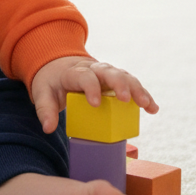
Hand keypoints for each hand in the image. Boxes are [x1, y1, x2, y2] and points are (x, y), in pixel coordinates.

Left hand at [30, 56, 157, 134]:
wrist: (59, 66)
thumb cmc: (52, 82)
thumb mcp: (43, 93)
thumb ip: (45, 110)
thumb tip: (48, 128)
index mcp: (74, 72)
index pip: (84, 76)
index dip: (90, 87)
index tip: (94, 103)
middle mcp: (93, 69)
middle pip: (109, 71)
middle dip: (120, 84)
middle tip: (127, 100)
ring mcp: (106, 73)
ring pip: (124, 76)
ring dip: (137, 89)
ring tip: (147, 105)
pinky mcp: (116, 80)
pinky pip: (132, 84)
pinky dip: (143, 94)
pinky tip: (153, 108)